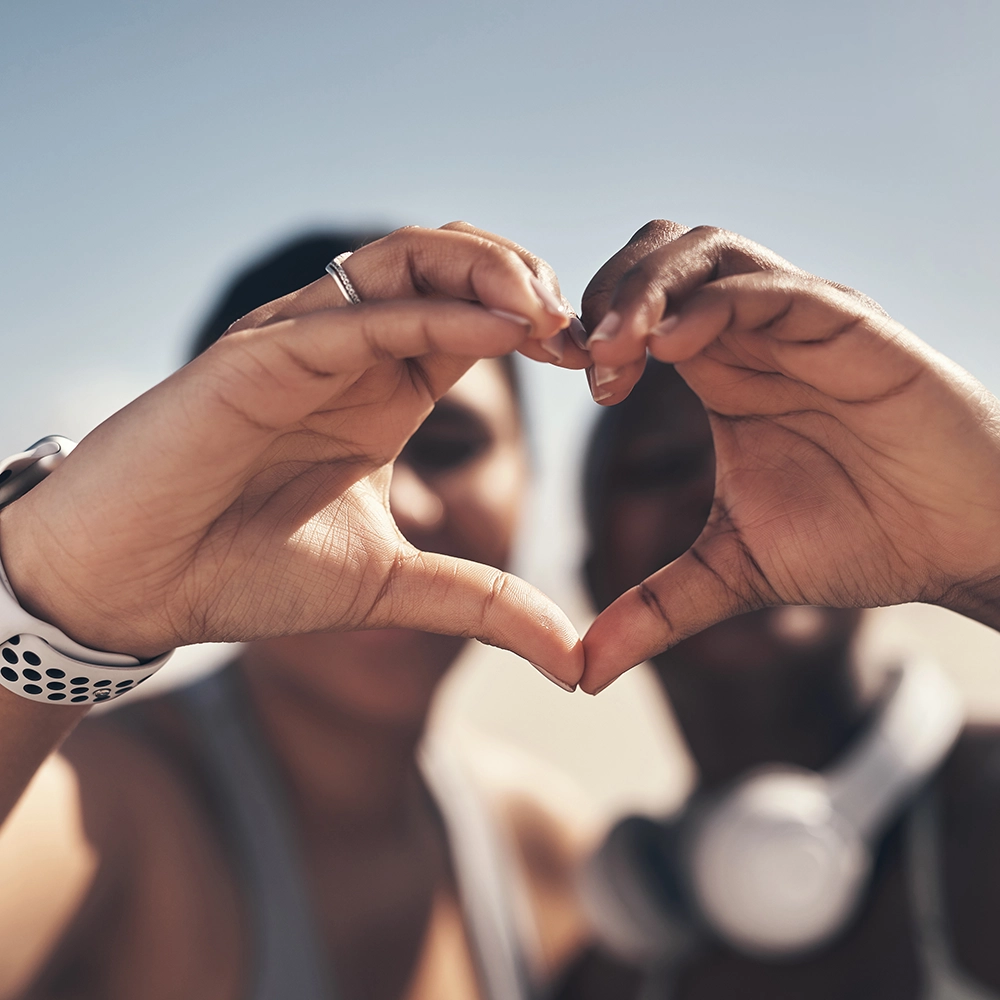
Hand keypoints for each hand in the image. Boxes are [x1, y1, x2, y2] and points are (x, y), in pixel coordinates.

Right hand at [0, 224, 583, 685]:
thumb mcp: (392, 587)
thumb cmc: (244, 573)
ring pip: (404, 260)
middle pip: (451, 267)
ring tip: (550, 312)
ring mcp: (302, 344)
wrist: (134, 586)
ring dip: (488, 271)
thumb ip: (484, 606)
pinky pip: (356, 315)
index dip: (541, 329)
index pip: (476, 321)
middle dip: (526, 280)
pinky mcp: (256, 355)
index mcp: (383, 392)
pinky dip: (432, 311)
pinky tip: (498, 329)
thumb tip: (576, 663)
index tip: (599, 367)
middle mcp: (348, 354)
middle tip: (586, 331)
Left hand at [580, 220, 999, 692]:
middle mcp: (752, 335)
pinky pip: (772, 289)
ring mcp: (799, 323)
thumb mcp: (731, 572)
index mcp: (718, 373)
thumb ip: (654, 609)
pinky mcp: (850, 327)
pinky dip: (714, 305)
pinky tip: (672, 348)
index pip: (634, 309)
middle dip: (605, 293)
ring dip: (646, 290)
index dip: (588, 331)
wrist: (960, 543)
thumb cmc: (860, 539)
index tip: (569, 380)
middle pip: (657, 256)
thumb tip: (582, 672)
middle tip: (585, 362)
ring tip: (613, 350)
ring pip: (706, 253)